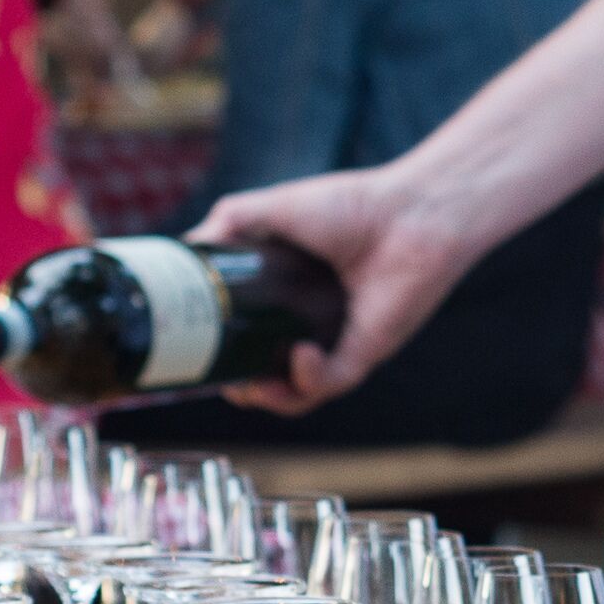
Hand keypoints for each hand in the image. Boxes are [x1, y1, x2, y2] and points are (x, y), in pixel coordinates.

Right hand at [193, 165, 478, 410]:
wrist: (413, 210)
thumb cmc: (354, 204)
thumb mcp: (275, 207)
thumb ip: (230, 221)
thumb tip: (190, 246)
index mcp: (286, 294)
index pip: (246, 335)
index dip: (218, 349)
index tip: (192, 349)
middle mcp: (310, 322)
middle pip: (267, 373)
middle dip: (239, 386)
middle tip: (220, 377)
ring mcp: (338, 340)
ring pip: (298, 392)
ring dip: (269, 398)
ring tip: (250, 387)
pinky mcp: (366, 350)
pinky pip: (332, 382)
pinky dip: (309, 378)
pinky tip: (300, 356)